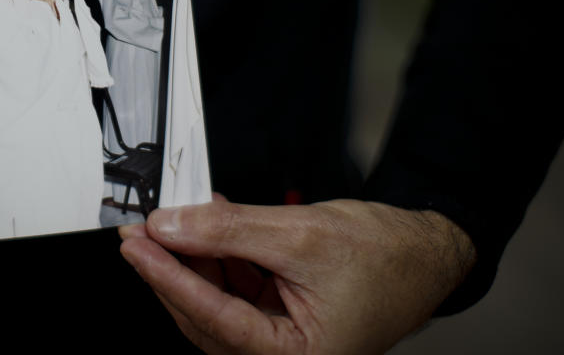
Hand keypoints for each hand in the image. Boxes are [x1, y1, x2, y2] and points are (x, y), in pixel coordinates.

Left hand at [119, 197, 475, 354]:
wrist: (426, 251)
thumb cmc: (388, 256)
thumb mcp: (300, 234)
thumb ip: (229, 230)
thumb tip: (174, 228)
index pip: (214, 317)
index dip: (168, 278)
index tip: (137, 247)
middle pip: (208, 314)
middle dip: (173, 270)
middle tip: (142, 233)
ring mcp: (281, 339)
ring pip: (217, 302)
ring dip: (193, 262)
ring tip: (172, 223)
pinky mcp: (280, 317)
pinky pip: (235, 290)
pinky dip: (218, 258)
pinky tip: (206, 227)